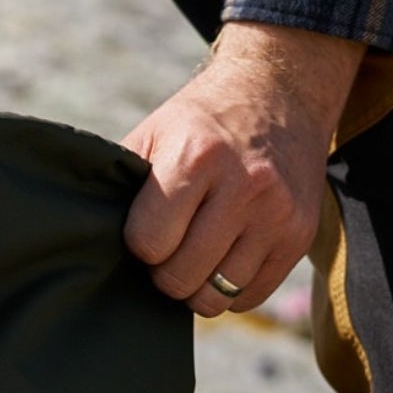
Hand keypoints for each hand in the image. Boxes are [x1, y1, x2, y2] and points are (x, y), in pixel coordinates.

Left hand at [123, 22, 364, 315]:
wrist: (279, 95)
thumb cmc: (202, 122)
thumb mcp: (157, 132)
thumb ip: (126, 183)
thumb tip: (93, 239)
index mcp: (197, 156)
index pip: (149, 243)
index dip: (140, 244)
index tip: (146, 229)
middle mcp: (243, 186)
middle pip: (181, 277)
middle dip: (165, 271)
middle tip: (168, 249)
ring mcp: (276, 214)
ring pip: (216, 297)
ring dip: (197, 286)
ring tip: (195, 256)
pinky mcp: (299, 236)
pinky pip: (249, 296)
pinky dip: (229, 289)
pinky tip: (224, 257)